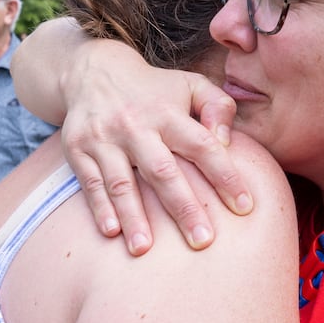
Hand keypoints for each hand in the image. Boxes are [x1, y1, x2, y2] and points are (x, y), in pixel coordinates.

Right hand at [59, 42, 246, 254]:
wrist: (93, 72)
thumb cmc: (154, 90)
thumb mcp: (191, 85)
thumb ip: (218, 107)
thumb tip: (226, 140)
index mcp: (168, 113)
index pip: (203, 146)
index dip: (225, 176)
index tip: (245, 207)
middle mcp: (136, 126)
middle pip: (163, 171)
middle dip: (184, 207)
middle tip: (202, 241)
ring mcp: (104, 139)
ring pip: (122, 183)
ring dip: (134, 217)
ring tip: (144, 250)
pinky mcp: (78, 150)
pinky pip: (90, 183)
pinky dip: (100, 208)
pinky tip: (112, 232)